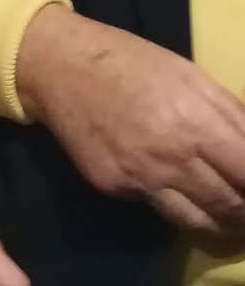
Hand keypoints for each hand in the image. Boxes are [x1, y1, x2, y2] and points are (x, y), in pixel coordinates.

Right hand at [17, 8, 244, 239]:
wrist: (59, 65)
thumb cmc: (131, 61)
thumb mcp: (190, 75)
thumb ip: (232, 114)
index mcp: (195, 122)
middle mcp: (170, 157)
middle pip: (229, 205)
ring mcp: (139, 177)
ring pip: (198, 222)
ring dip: (221, 223)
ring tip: (229, 217)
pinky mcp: (114, 187)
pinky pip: (157, 207)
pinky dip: (177, 206)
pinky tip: (180, 194)